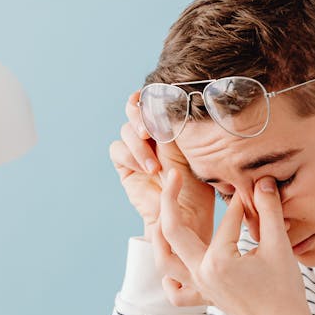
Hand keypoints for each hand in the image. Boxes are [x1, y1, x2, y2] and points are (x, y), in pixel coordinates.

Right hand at [109, 91, 214, 243]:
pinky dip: (129, 156)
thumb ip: (182, 131)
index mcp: (170, 127)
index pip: (154, 102)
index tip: (156, 97)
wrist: (183, 219)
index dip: (150, 96)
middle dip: (139, 116)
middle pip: (134, 109)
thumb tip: (179, 106)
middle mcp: (152, 136)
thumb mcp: (194, 155)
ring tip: (154, 167)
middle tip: (149, 131)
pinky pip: (117, 150)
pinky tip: (144, 170)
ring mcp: (137, 150)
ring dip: (138, 145)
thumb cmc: (197, 189)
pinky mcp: (125, 166)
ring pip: (126, 130)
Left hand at [158, 170, 311, 314]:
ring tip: (163, 213)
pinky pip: (178, 292)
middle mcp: (201, 274)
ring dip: (159, 236)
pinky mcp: (206, 298)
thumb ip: (269, 211)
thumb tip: (263, 181)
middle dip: (170, 200)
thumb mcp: (279, 247)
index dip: (241, 202)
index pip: (226, 221)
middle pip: (172, 232)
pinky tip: (176, 265)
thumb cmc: (285, 291)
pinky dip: (170, 278)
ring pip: (165, 261)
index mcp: (217, 262)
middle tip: (173, 175)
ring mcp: (200, 288)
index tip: (252, 187)